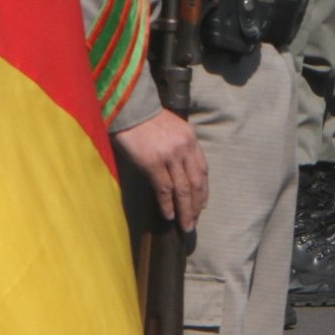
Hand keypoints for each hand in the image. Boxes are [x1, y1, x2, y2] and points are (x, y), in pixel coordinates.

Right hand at [114, 108, 208, 230]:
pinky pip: (164, 189)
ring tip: (185, 225)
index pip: (203, 170)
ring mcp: (170, 156)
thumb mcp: (174, 128)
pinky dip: (167, 205)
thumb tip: (182, 174)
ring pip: (182, 190)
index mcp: (191, 139)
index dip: (204, 191)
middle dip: (196, 206)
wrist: (130, 109)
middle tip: (193, 221)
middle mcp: (184, 148)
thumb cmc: (149, 119)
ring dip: (185, 210)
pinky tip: (169, 216)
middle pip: (196, 183)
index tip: (202, 205)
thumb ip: (181, 148)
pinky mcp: (153, 163)